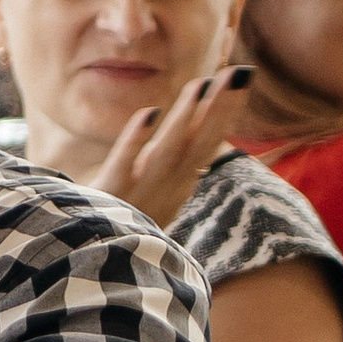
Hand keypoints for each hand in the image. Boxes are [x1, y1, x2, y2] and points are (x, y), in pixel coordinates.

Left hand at [92, 67, 254, 231]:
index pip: (207, 143)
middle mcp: (166, 188)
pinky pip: (124, 166)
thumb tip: (195, 127)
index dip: (225, 111)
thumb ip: (175, 161)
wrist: (100, 269)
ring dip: (184, 119)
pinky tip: (147, 113)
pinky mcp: (110, 196)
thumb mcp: (159, 193)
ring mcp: (140, 193)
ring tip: (199, 84)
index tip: (242, 76)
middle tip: (238, 72)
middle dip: (219, 108)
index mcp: (179, 184)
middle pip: (197, 144)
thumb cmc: (127, 225)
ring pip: (167, 152)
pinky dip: (136, 141)